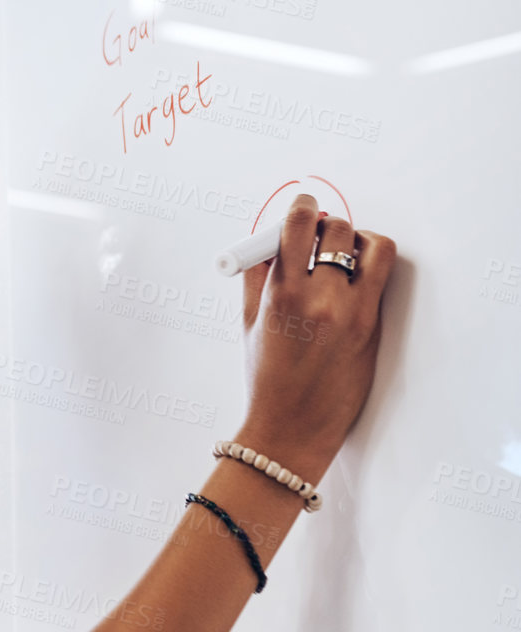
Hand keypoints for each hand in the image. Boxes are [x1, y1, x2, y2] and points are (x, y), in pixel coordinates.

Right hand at [236, 192, 396, 484]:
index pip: (299, 225)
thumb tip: (269, 238)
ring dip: (357, 240)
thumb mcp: (250, 322)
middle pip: (337, 229)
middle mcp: (320, 298)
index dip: (303, 206)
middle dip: (326, 225)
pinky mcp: (373, 325)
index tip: (304, 206)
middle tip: (318, 235)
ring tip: (344, 253)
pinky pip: (381, 276)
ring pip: (372, 246)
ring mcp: (352, 311)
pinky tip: (354, 278)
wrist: (292, 425)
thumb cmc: (266, 376)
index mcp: (281, 294)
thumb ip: (259, 275)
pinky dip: (369, 266)